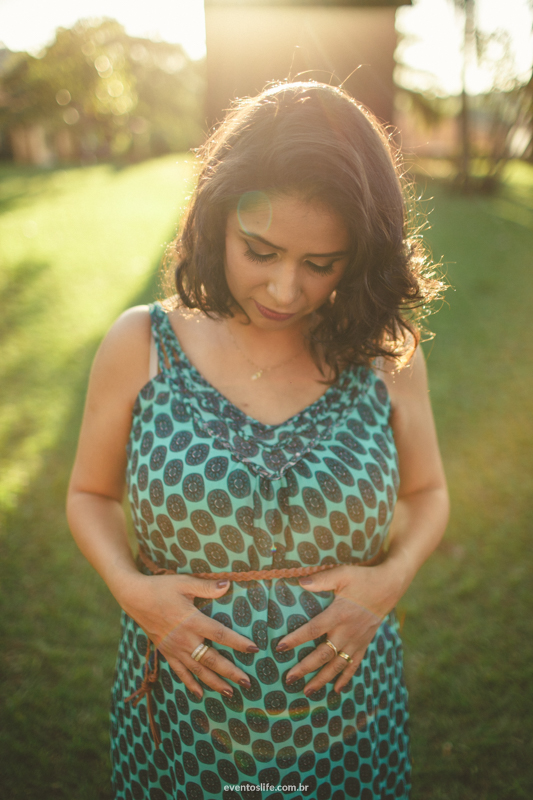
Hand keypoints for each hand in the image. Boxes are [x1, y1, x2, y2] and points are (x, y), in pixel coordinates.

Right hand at [120, 573, 258, 698]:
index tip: (254, 649)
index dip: (238, 643)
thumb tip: (228, 584)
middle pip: (212, 659)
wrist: (135, 598)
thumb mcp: (184, 583)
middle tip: (247, 682)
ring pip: (197, 670)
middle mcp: (185, 639)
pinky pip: (180, 672)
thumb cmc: (161, 588)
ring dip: (214, 682)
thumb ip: (207, 586)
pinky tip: (199, 694)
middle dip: (230, 672)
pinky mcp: (166, 652)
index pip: (220, 635)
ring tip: (229, 692)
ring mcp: (175, 649)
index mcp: (192, 621)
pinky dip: (190, 684)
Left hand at [275, 563, 399, 694]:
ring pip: (337, 665)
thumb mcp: (342, 574)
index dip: (295, 640)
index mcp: (338, 615)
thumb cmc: (363, 579)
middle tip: (289, 679)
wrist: (389, 587)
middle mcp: (346, 632)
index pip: (312, 630)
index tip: (280, 648)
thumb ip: (321, 579)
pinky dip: (345, 678)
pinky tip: (336, 689)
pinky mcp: (364, 644)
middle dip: (305, 668)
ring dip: (322, 679)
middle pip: (323, 655)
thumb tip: (300, 582)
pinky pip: (354, 665)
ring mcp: (356, 640)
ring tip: (307, 691)